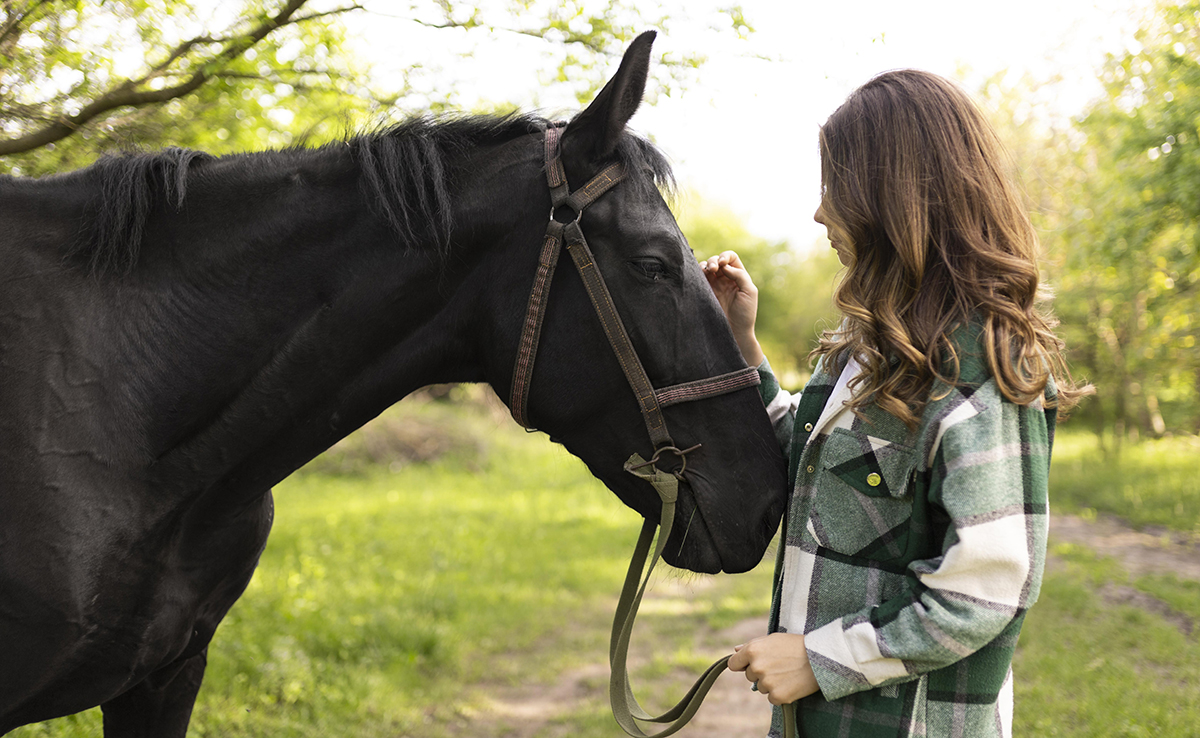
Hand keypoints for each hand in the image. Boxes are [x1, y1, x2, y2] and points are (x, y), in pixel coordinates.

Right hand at [700, 250, 763, 365]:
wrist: (734, 331)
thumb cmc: (745, 314)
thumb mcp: (750, 292)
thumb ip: (740, 275)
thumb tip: (724, 266)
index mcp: (738, 276)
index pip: (731, 258)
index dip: (725, 256)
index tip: (723, 265)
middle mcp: (725, 278)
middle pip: (717, 260)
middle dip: (714, 261)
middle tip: (713, 269)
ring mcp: (714, 285)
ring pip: (706, 267)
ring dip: (705, 265)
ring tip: (707, 272)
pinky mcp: (705, 292)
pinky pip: (698, 278)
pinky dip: (697, 273)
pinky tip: (699, 275)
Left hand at [728, 633, 819, 705]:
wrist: (820, 658)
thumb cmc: (796, 645)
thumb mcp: (773, 639)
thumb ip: (751, 645)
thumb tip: (735, 650)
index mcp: (753, 650)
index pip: (733, 664)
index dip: (741, 664)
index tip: (748, 665)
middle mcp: (756, 667)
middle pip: (749, 676)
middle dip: (760, 672)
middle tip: (778, 665)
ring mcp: (766, 682)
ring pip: (761, 687)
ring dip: (771, 683)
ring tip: (787, 672)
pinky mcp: (777, 696)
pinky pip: (772, 698)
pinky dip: (780, 693)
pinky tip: (791, 682)